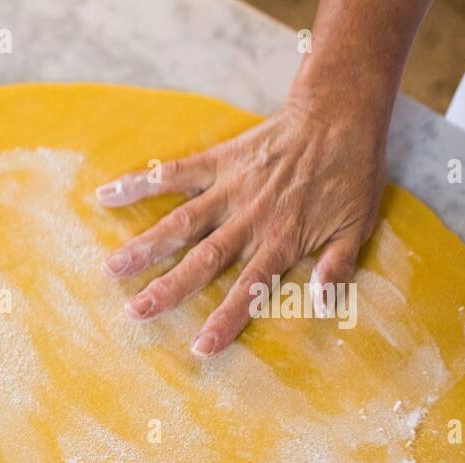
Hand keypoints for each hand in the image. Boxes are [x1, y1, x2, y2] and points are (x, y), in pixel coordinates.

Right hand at [96, 95, 387, 358]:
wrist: (342, 112)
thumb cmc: (351, 174)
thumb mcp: (358, 225)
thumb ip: (338, 266)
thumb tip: (323, 304)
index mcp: (283, 239)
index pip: (251, 288)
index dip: (226, 319)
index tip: (199, 348)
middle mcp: (250, 218)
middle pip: (204, 259)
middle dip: (169, 288)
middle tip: (135, 311)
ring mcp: (230, 188)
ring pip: (182, 222)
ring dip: (146, 245)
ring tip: (112, 268)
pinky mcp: (219, 161)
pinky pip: (175, 172)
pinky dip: (140, 183)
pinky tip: (106, 196)